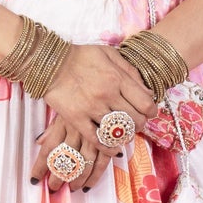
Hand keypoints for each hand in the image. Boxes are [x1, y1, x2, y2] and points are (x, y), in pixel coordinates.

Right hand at [31, 44, 155, 190]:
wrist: (50, 62)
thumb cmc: (82, 56)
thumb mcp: (110, 54)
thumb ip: (130, 71)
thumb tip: (147, 92)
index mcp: (117, 78)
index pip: (145, 103)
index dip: (151, 111)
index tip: (149, 112)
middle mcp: (107, 94)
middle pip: (135, 120)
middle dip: (140, 124)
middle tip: (138, 123)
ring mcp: (91, 108)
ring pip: (118, 131)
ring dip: (125, 135)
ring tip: (125, 133)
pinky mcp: (76, 119)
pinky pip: (97, 140)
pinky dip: (108, 147)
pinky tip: (113, 148)